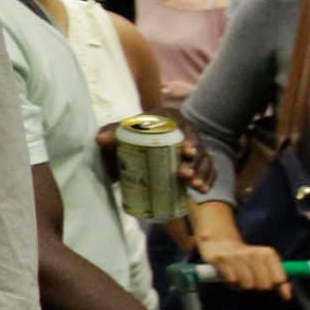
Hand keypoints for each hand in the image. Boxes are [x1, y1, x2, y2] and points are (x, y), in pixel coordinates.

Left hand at [92, 111, 212, 192]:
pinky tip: (203, 190)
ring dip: (202, 173)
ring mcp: (193, 149)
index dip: (190, 137)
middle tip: (184, 175)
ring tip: (195, 187)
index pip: (184, 126)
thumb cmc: (127, 136)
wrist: (131, 146)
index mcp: (170, 119)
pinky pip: (207, 170)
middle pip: (197, 145)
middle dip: (195, 161)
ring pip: (205, 159)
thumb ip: (111, 133)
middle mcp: (186, 132)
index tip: (186, 151)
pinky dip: (208, 179)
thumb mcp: (118, 133)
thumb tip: (101, 140)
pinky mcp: (195, 163)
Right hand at [197, 234, 289, 297]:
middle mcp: (254, 254)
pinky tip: (230, 274)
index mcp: (268, 254)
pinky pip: (231, 282)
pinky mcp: (222, 260)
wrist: (220, 243)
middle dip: (257, 286)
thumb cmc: (247, 258)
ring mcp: (237, 257)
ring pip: (247, 285)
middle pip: (263, 285)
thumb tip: (287, 296)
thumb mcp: (266, 264)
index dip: (273, 285)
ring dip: (242, 285)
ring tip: (240, 276)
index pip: (278, 279)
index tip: (269, 282)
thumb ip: (279, 280)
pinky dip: (231, 283)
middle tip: (251, 278)